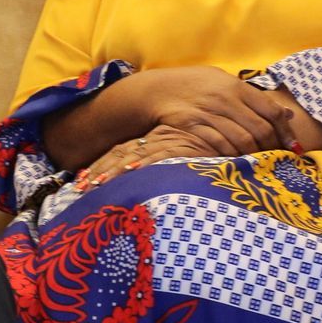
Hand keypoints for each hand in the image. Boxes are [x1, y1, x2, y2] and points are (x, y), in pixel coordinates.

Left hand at [72, 125, 211, 193]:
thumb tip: (139, 185)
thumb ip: (164, 169)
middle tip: (80, 186)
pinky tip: (132, 171)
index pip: (121, 153)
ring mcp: (173, 142)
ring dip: (115, 170)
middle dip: (99, 170)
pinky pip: (162, 155)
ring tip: (96, 183)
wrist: (241, 136)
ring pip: (136, 155)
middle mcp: (160, 139)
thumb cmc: (213, 156)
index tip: (81, 181)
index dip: (101, 166)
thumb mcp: (184, 159)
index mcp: (155, 140)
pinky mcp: (188, 147)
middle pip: (121, 154)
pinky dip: (146, 163)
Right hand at [129, 66, 300, 155]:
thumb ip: (254, 97)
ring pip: (242, 140)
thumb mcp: (225, 82)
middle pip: (260, 129)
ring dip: (253, 154)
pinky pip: (220, 145)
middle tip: (276, 158)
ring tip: (258, 161)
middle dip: (272, 147)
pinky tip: (236, 159)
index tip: (293, 146)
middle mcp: (226, 99)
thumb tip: (287, 112)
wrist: (158, 89)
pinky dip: (232, 155)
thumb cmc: (195, 84)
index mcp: (237, 86)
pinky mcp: (194, 126)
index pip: (271, 111)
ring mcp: (209, 113)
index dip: (286, 131)